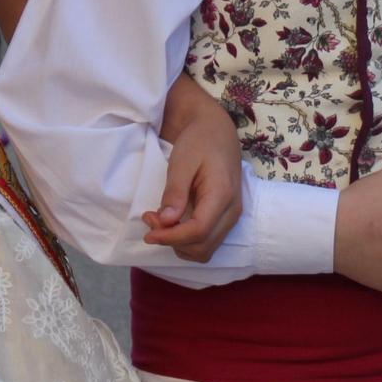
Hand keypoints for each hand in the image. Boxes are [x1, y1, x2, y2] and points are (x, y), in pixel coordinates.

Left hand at [141, 76, 242, 262]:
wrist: (217, 130)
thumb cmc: (199, 141)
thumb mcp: (181, 162)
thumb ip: (175, 192)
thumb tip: (166, 222)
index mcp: (222, 195)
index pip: (198, 231)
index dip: (171, 238)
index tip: (148, 232)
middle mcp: (232, 211)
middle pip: (203, 247)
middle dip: (172, 241)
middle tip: (150, 220)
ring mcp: (231, 216)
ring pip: (205, 250)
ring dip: (179, 244)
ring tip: (159, 221)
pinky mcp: (225, 218)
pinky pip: (207, 242)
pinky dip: (186, 241)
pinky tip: (172, 223)